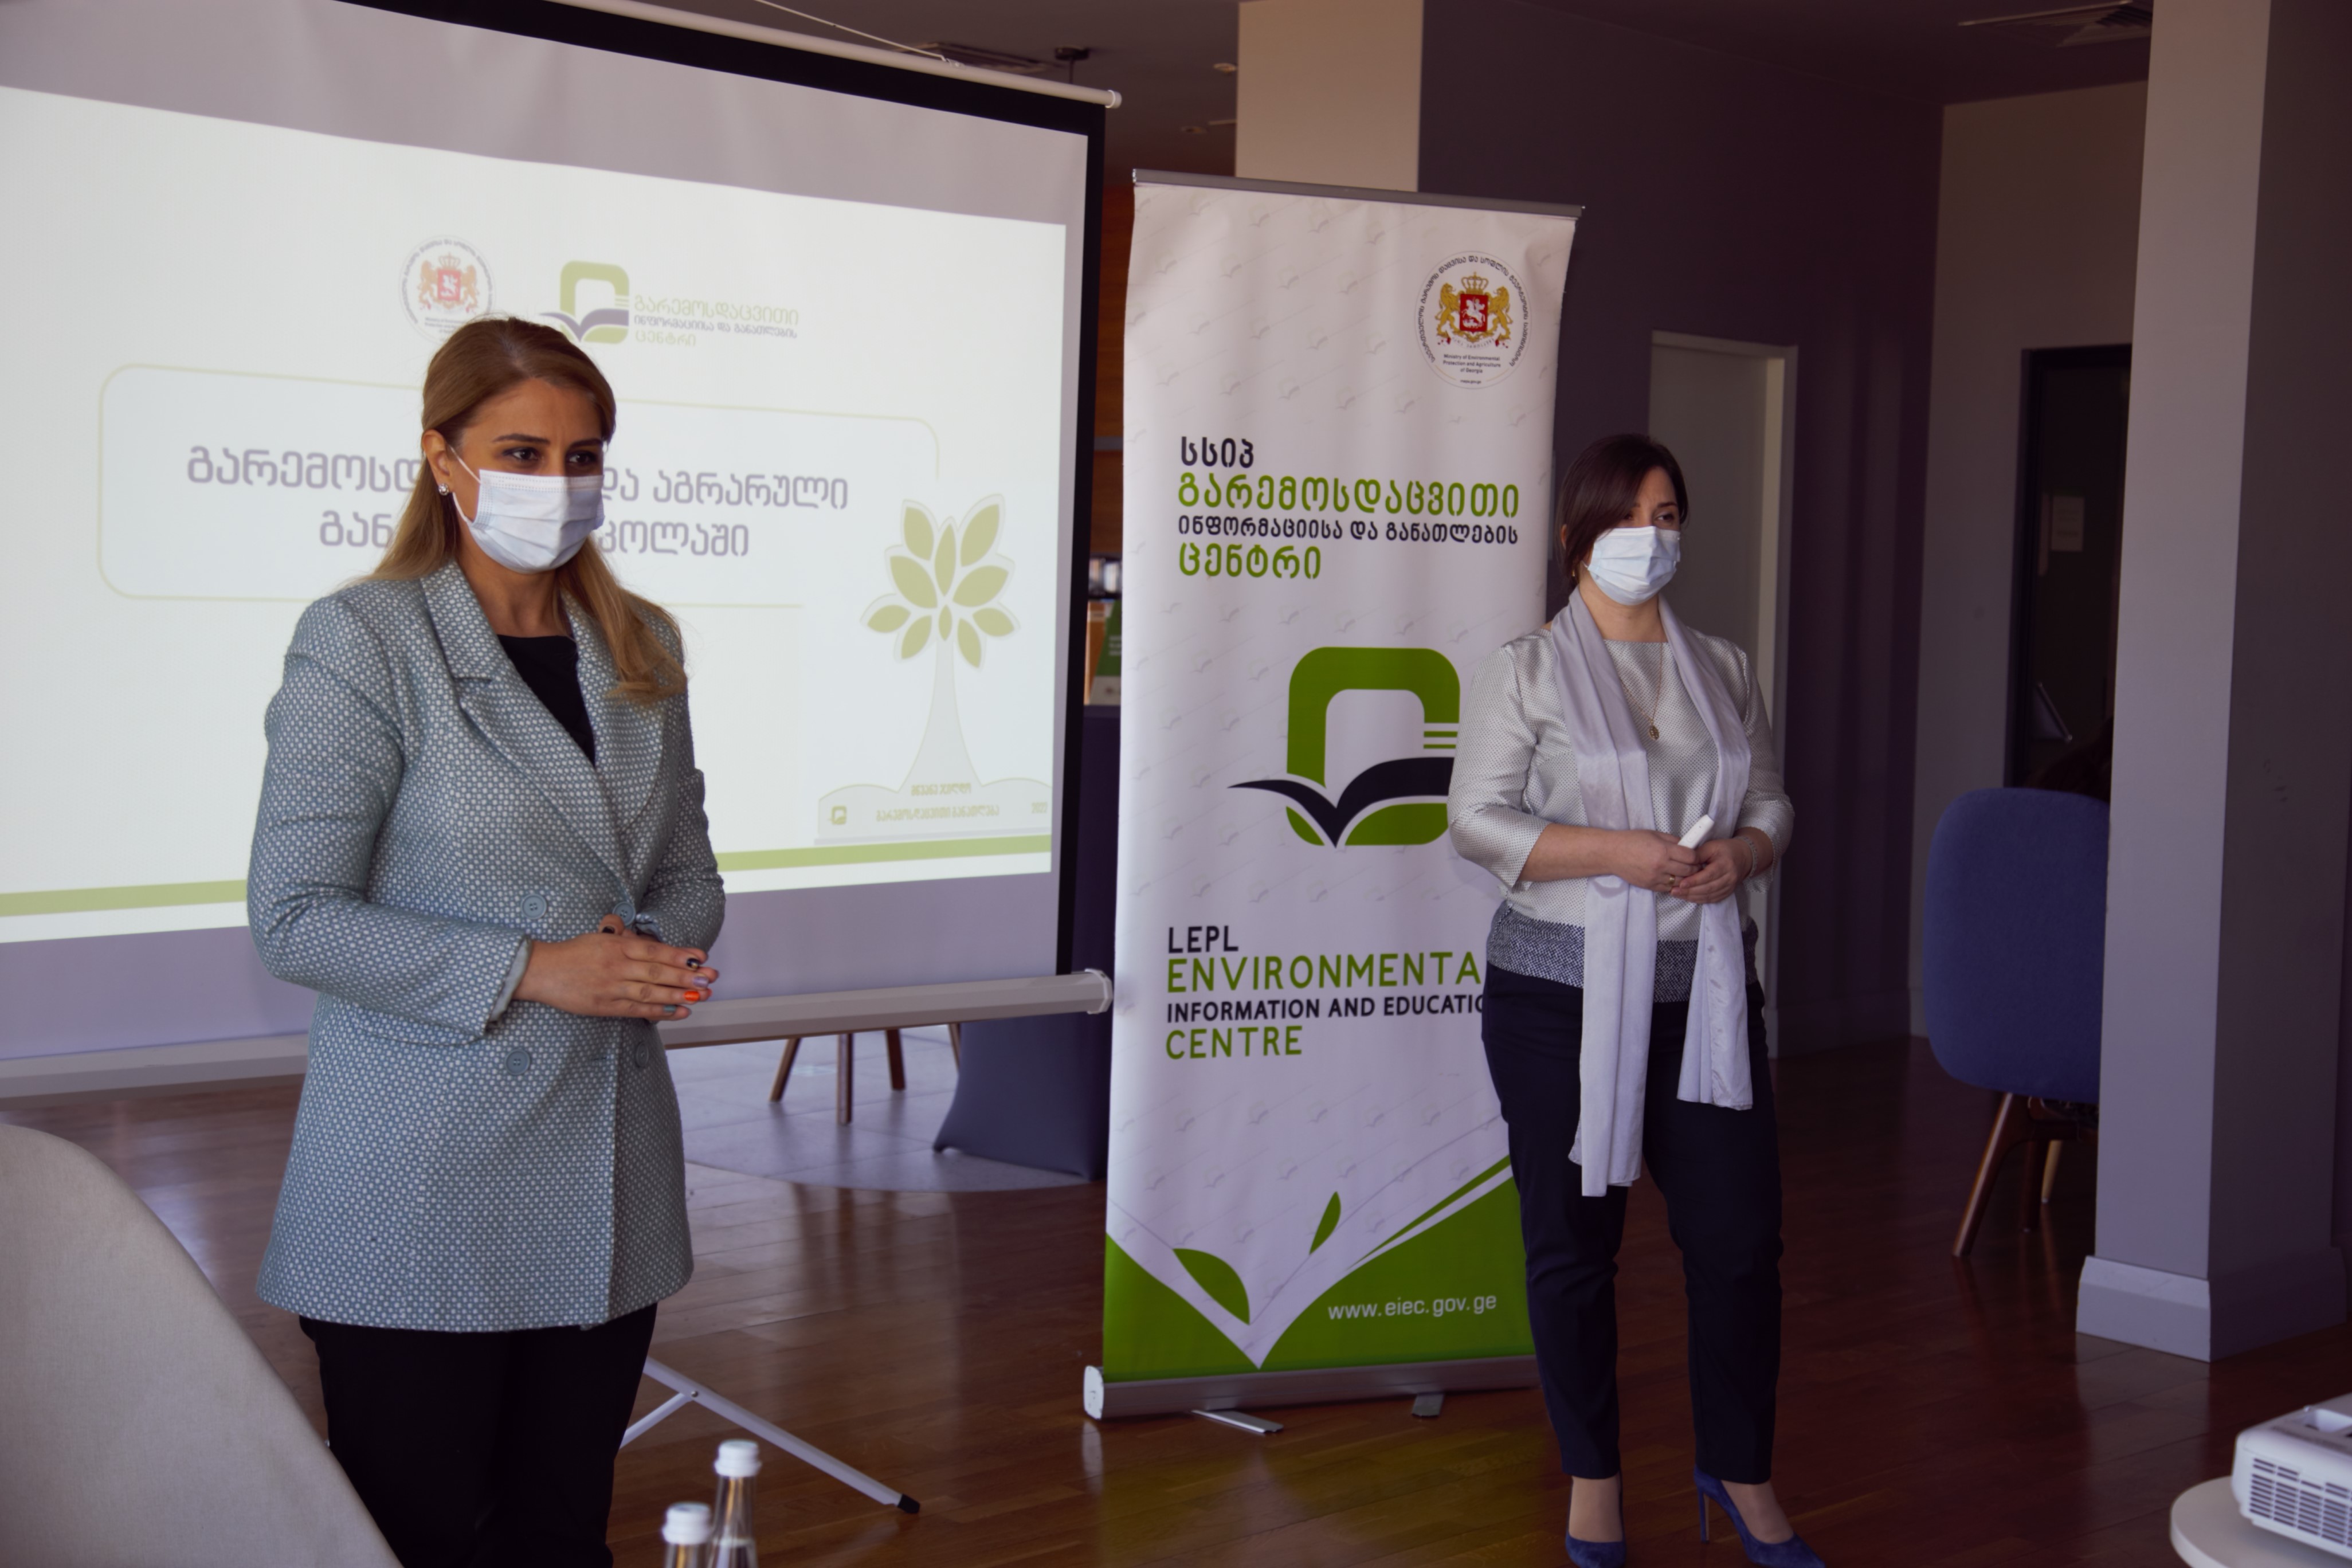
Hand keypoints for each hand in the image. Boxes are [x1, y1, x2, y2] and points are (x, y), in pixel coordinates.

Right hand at [514, 914, 718, 1020]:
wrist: (541, 971)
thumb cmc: (572, 953)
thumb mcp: (597, 936)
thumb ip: (617, 933)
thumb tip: (630, 927)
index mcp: (616, 946)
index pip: (655, 950)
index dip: (680, 955)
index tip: (702, 958)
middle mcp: (617, 966)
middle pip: (658, 971)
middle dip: (687, 976)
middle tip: (711, 979)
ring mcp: (611, 987)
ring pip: (651, 992)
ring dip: (679, 995)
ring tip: (702, 996)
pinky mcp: (604, 1006)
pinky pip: (636, 1009)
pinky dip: (660, 1012)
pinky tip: (679, 1011)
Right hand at [1615, 830, 1700, 895]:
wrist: (1612, 854)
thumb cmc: (1631, 841)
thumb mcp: (1654, 834)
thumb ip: (1673, 841)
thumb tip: (1687, 846)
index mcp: (1663, 850)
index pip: (1691, 857)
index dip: (1697, 856)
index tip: (1697, 856)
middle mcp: (1661, 865)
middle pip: (1689, 871)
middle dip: (1695, 868)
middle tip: (1695, 865)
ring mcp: (1655, 877)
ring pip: (1680, 882)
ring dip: (1685, 878)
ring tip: (1684, 872)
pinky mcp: (1650, 886)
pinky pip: (1668, 888)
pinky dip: (1673, 884)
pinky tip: (1672, 878)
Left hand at [1671, 838, 1748, 904]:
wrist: (1743, 857)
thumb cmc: (1726, 850)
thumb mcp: (1711, 846)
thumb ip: (1697, 854)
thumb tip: (1683, 861)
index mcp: (1725, 864)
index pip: (1709, 875)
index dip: (1695, 881)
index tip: (1681, 883)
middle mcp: (1729, 877)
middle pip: (1708, 888)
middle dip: (1690, 891)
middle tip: (1674, 890)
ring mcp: (1729, 887)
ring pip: (1709, 896)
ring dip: (1692, 897)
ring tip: (1678, 894)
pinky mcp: (1727, 892)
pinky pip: (1712, 899)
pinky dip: (1699, 899)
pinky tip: (1688, 897)